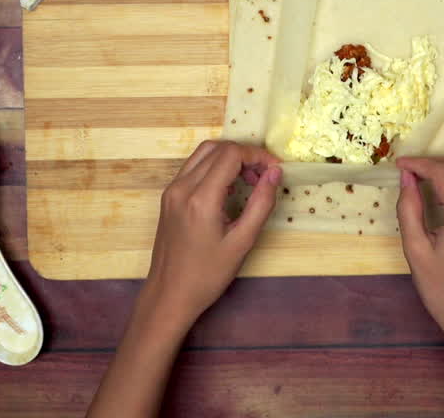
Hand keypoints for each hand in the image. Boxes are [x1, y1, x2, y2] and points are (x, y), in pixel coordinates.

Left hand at [143, 140, 281, 329]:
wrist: (169, 294)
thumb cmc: (207, 275)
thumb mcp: (242, 242)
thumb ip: (261, 203)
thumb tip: (275, 172)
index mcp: (200, 198)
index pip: (231, 154)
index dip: (258, 156)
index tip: (275, 171)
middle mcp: (181, 187)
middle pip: (217, 148)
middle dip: (246, 154)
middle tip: (265, 176)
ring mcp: (171, 190)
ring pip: (204, 153)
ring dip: (230, 158)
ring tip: (250, 180)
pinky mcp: (169, 196)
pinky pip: (194, 167)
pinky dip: (215, 167)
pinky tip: (229, 189)